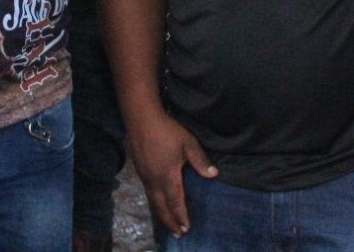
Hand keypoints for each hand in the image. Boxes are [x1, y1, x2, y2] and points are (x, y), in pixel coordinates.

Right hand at [126, 112, 216, 237]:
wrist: (141, 121)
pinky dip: (155, 204)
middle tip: (178, 234)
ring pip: (153, 201)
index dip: (181, 216)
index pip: (176, 202)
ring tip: (168, 224)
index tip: (186, 228)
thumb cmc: (167, 131)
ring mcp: (145, 177)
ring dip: (162, 214)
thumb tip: (213, 175)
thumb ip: (200, 161)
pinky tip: (158, 203)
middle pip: (162, 207)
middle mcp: (154, 181)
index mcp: (168, 176)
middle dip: (170, 222)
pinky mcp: (140, 171)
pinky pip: (148, 194)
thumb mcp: (188, 143)